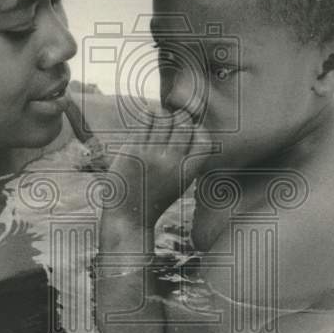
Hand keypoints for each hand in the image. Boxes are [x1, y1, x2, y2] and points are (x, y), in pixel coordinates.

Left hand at [108, 108, 212, 226]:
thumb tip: (189, 124)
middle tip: (173, 124)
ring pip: (164, 118)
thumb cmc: (156, 197)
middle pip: (184, 124)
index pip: (204, 139)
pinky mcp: (132, 150)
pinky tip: (148, 120)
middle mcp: (171, 162)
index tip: (190, 134)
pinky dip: (149, 116)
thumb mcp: (180, 182)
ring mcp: (151, 155)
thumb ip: (187, 159)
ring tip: (160, 123)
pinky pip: (145, 122)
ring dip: (164, 116)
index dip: (199, 131)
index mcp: (187, 172)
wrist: (129, 216)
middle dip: (181, 119)